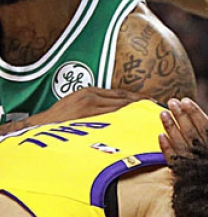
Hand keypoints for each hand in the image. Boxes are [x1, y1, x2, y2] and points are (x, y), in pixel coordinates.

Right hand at [30, 88, 146, 125]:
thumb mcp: (77, 106)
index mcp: (90, 92)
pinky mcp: (88, 114)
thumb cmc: (60, 120)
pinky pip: (112, 115)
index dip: (137, 97)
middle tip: (157, 106)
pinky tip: (136, 121)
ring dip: (137, 110)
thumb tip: (114, 113)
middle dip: (141, 102)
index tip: (150, 101)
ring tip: (151, 114)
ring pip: (120, 106)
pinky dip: (126, 117)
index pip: (120, 94)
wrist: (41, 125)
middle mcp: (92, 95)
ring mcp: (90, 104)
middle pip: (123, 98)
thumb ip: (95, 106)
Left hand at [159, 98, 207, 161]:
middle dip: (181, 116)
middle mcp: (206, 156)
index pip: (205, 125)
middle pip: (190, 132)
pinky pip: (173, 160)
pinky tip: (160, 136)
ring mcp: (194, 165)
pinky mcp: (184, 175)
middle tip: (172, 102)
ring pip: (180, 143)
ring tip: (162, 114)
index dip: (194, 112)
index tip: (185, 100)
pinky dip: (166, 148)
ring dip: (170, 128)